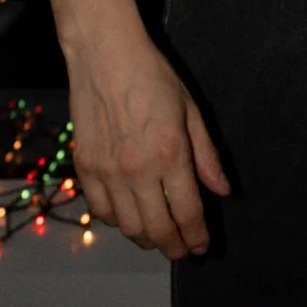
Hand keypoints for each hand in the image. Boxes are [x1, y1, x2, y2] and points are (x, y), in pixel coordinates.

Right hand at [61, 0, 228, 256]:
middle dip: (173, 247)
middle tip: (182, 252)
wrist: (103, 53)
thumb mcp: (191, 111)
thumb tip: (221, 191)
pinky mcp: (84, 166)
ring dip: (145, 239)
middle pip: (157, 228)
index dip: (197, 237)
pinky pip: (100, 209)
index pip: (187, 213)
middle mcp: (137, 170)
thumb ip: (206, 156)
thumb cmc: (152, 76)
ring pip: (127, 226)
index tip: (202, 247)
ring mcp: (107, 171)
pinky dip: (116, 221)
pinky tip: (127, 217)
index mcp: (170, 154)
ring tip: (157, 238)